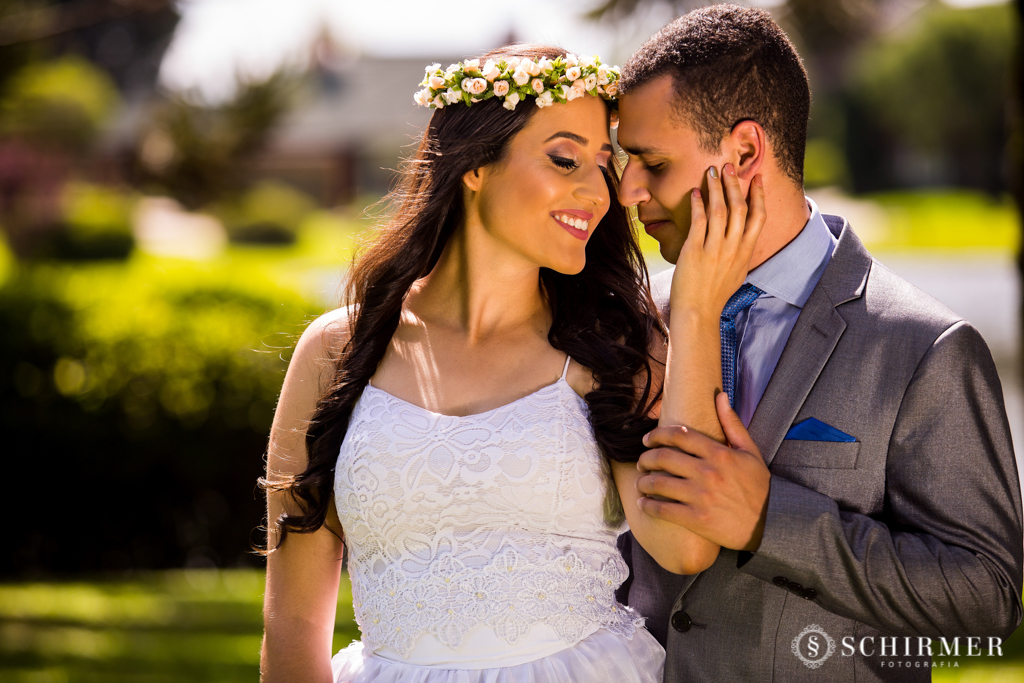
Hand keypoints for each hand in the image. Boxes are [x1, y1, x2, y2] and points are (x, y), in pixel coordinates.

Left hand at [636, 392, 770, 550]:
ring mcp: (701, 496)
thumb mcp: (751, 452)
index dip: (657, 434)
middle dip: (646, 458)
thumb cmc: (758, 487)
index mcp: (719, 454)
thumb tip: (720, 396)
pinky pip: (663, 509)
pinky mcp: (697, 519)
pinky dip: (648, 505)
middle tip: (641, 461)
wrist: (771, 524)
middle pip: (663, 457)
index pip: (679, 435)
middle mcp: (708, 472)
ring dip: (643, 482)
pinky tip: (644, 504)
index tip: (647, 439)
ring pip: (659, 483)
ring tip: (640, 482)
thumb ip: (733, 424)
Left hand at [670, 166, 765, 320]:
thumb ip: (740, 254)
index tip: (756, 177)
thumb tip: (742, 240)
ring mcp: (715, 250)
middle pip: (739, 208)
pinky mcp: (695, 252)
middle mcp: (733, 249)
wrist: (697, 314)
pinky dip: (698, 204)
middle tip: (729, 165)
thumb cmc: (714, 295)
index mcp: (746, 252)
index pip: (758, 217)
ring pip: (720, 210)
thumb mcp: (736, 273)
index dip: (758, 195)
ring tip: (712, 171)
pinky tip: (695, 192)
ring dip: (716, 188)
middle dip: (735, 184)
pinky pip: (699, 222)